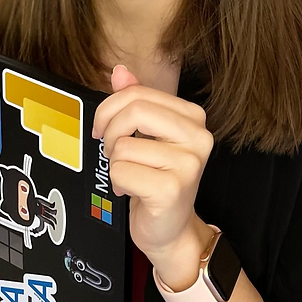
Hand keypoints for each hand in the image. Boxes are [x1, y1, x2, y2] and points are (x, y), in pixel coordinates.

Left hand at [93, 65, 213, 257]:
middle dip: (110, 132)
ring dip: (115, 164)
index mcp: (193, 117)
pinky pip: (121, 171)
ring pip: (123, 145)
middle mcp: (198, 137)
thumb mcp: (147, 136)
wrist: (171, 230)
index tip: (103, 128)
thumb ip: (135, 102)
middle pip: (134, 111)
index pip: (140, 93)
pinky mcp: (172, 189)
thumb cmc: (157, 181)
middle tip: (111, 151)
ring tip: (130, 176)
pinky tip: (133, 192)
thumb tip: (120, 72)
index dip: (110, 108)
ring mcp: (188, 164)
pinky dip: (118, 183)